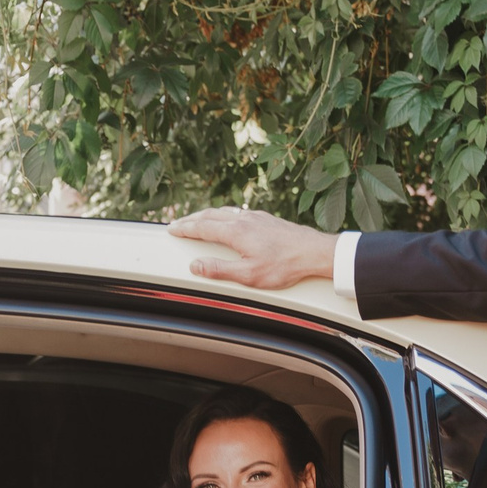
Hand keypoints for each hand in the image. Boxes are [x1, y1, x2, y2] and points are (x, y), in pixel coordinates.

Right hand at [173, 210, 335, 292]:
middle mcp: (244, 219)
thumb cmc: (284, 266)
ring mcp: (256, 217)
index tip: (172, 229)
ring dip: (207, 215)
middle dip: (191, 220)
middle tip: (178, 224)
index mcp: (236, 232)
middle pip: (210, 215)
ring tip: (198, 220)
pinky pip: (238, 213)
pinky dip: (224, 215)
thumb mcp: (249, 275)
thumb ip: (219, 270)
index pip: (202, 228)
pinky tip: (228, 220)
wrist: (314, 252)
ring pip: (224, 212)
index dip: (185, 229)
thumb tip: (195, 266)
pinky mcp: (266, 219)